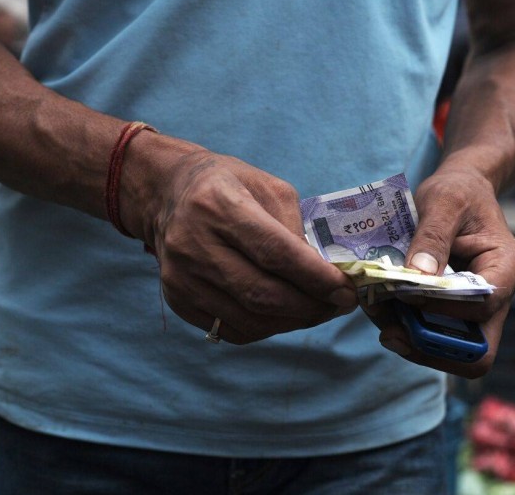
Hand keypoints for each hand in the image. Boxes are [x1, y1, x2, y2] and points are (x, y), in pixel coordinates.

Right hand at [122, 136, 357, 344]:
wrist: (167, 195)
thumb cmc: (228, 186)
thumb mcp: (268, 187)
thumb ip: (296, 227)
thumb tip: (324, 273)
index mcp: (218, 205)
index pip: (274, 252)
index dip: (315, 278)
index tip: (346, 291)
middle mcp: (193, 244)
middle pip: (262, 293)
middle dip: (310, 306)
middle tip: (340, 305)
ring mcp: (181, 278)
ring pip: (249, 319)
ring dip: (293, 321)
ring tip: (319, 310)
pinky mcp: (177, 300)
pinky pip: (231, 329)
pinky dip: (267, 328)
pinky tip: (286, 315)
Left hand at [360, 166, 514, 377]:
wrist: (461, 191)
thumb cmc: (458, 192)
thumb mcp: (444, 201)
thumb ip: (432, 236)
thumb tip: (417, 276)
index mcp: (507, 268)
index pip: (483, 306)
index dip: (444, 307)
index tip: (407, 292)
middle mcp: (500, 297)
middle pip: (478, 350)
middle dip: (433, 346)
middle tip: (390, 332)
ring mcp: (481, 310)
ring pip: (457, 352)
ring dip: (416, 342)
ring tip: (378, 317)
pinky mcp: (458, 313)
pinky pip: (439, 336)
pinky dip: (410, 330)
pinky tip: (383, 311)